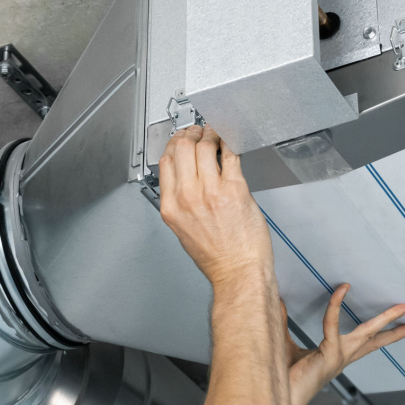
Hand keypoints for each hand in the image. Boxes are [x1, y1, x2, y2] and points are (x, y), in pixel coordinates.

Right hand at [157, 125, 272, 283]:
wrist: (239, 272)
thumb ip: (180, 204)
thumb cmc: (216, 258)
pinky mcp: (236, 189)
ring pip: (205, 147)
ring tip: (216, 135)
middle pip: (182, 148)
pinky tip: (230, 144)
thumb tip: (185, 181)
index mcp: (172, 207)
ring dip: (211, 135)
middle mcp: (188, 197)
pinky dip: (230, 144)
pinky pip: (231, 156)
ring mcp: (212, 191)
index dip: (173, 144)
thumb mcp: (183, 231)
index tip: (180, 140)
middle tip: (199, 131)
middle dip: (190, 134)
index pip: (166, 162)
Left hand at [285, 285, 404, 404]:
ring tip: (404, 308)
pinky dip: (336, 306)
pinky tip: (342, 289)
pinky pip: (333, 324)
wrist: (278, 399)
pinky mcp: (328, 355)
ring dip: (386, 318)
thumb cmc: (282, 377)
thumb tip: (277, 301)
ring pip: (368, 333)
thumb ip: (283, 323)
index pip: (364, 342)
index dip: (379, 330)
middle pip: (375, 340)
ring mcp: (338, 357)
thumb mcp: (284, 344)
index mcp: (337, 356)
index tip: (390, 318)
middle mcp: (342, 357)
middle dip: (396, 328)